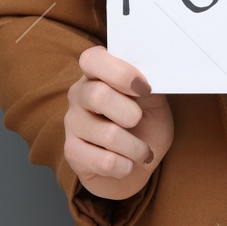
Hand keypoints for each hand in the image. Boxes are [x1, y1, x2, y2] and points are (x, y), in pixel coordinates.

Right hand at [63, 45, 173, 200]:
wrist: (138, 165)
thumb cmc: (146, 126)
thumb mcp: (155, 101)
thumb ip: (151, 85)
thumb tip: (154, 78)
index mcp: (98, 73)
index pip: (93, 59)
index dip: (120, 73)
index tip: (144, 88)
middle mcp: (79, 94)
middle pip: (98, 96)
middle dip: (130, 114)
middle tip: (140, 121)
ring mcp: (72, 123)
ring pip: (108, 134)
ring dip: (136, 148)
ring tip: (142, 151)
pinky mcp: (72, 152)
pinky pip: (104, 161)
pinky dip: (125, 166)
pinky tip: (126, 164)